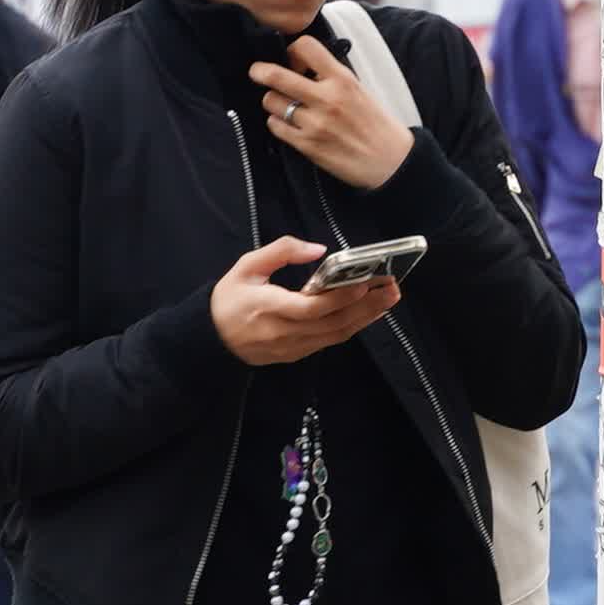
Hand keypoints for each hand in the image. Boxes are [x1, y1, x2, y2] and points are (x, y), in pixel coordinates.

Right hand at [211, 237, 402, 365]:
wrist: (210, 338)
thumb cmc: (228, 298)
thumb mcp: (247, 266)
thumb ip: (281, 251)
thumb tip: (318, 249)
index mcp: (269, 308)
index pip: (313, 307)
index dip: (342, 297)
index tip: (366, 281)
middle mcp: (284, 332)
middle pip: (334, 323)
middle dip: (367, 306)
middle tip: (393, 288)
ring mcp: (292, 348)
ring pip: (336, 335)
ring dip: (365, 318)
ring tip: (388, 300)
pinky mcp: (296, 355)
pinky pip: (329, 341)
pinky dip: (351, 327)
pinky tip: (366, 314)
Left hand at [251, 36, 415, 189]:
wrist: (391, 161)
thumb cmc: (376, 125)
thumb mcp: (358, 90)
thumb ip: (331, 77)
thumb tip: (301, 66)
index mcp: (342, 80)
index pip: (306, 47)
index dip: (292, 50)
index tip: (291, 58)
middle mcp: (326, 98)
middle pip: (277, 76)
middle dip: (260, 71)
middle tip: (256, 71)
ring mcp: (314, 122)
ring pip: (271, 101)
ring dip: (273, 101)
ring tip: (283, 104)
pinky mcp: (306, 144)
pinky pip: (275, 126)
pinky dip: (277, 122)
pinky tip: (288, 123)